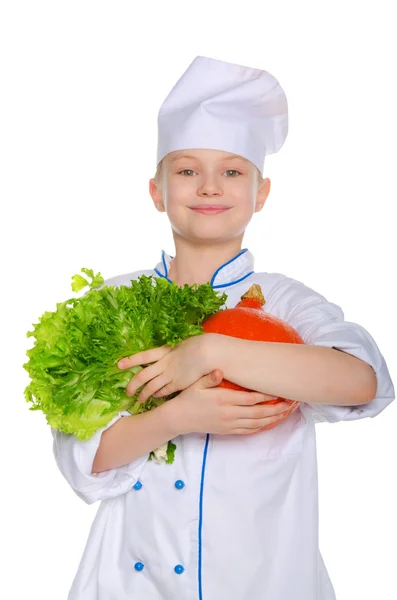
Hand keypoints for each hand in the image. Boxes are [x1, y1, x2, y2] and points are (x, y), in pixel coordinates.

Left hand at [118, 333, 215, 402]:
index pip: (142, 356)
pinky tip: (155, 397)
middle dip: (132, 384)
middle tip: (127, 391)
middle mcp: (163, 363)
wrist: (207, 353)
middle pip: (142, 375)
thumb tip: (168, 352)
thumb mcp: (181, 345)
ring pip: (151, 387)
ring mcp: (169, 374)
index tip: (118, 365)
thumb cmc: (198, 346)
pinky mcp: (177, 384)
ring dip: (143, 394)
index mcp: (163, 351)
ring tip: (139, 400)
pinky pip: (163, 391)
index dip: (130, 361)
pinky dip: (157, 395)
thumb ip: (172, 351)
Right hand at [163, 368, 293, 435]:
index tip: (279, 392)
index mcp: (223, 400)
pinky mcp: (227, 430)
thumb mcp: (196, 384)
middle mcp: (229, 413)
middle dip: (276, 409)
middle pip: (258, 413)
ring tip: (285, 413)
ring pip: (256, 423)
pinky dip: (260, 427)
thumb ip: (209, 378)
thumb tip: (219, 370)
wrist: (179, 419)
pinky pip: (248, 431)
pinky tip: (268, 423)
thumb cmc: (188, 398)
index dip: (266, 396)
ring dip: (272, 419)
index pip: (251, 399)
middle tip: (290, 404)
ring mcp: (229, 424)